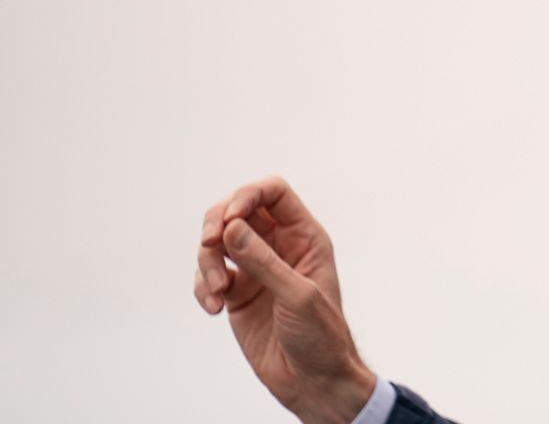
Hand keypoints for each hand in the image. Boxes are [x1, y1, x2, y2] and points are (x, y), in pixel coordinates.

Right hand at [194, 176, 375, 423]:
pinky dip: (203, 287)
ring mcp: (256, 268)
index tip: (230, 219)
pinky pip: (209, 275)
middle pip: (237, 210)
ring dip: (207, 262)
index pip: (273, 193)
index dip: (247, 195)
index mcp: (304, 237)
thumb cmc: (320, 336)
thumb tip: (230, 226)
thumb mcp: (296, 295)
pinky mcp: (237, 292)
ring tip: (217, 292)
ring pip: (217, 242)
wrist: (313, 380)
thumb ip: (262, 260)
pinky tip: (214, 308)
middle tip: (209, 244)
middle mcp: (278, 246)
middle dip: (216, 223)